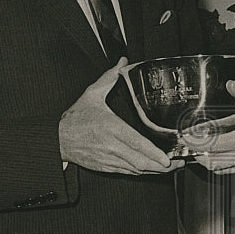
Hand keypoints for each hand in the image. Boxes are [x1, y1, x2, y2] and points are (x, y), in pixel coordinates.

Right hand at [59, 58, 182, 173]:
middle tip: (177, 163)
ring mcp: (108, 159)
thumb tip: (122, 61)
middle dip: (160, 166)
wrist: (57, 139)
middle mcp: (111, 146)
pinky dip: (141, 172)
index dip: (152, 153)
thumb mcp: (92, 94)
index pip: (135, 143)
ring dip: (153, 171)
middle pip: (139, 161)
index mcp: (110, 127)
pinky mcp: (105, 167)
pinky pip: (127, 172)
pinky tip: (152, 169)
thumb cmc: (75, 118)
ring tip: (171, 167)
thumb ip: (109, 78)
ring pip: (135, 169)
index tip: (166, 158)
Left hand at [191, 80, 234, 175]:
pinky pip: (233, 171)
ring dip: (208, 161)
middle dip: (197, 153)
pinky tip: (224, 155)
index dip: (195, 142)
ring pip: (220, 170)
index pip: (212, 145)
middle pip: (211, 161)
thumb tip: (233, 85)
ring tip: (201, 150)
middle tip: (189, 144)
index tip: (186, 137)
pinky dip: (223, 165)